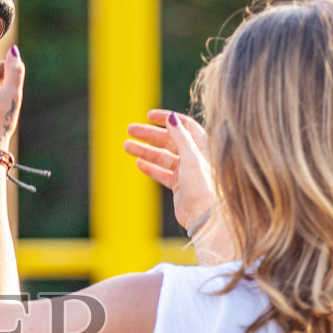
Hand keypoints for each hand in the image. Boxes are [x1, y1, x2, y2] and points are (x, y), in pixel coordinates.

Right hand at [124, 109, 218, 240]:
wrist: (205, 217)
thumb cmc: (203, 187)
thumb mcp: (191, 158)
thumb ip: (180, 137)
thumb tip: (170, 117)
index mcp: (202, 146)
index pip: (183, 125)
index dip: (167, 119)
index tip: (149, 116)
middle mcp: (194, 157)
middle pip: (169, 140)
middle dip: (149, 135)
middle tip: (130, 130)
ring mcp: (186, 172)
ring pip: (162, 157)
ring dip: (145, 151)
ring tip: (126, 146)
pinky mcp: (179, 187)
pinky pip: (162, 173)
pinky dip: (151, 168)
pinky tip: (138, 163)